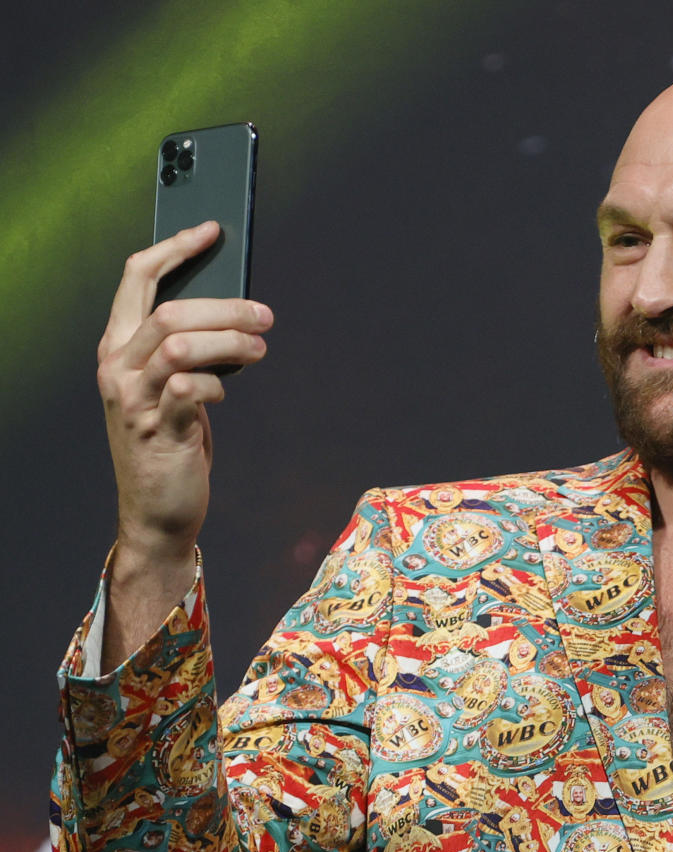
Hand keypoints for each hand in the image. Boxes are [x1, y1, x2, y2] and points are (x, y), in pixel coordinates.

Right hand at [96, 221, 271, 579]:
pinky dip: (216, 384)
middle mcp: (117, 368)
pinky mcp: (160, 430)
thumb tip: (233, 309)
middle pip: (170, 310)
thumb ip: (185, 347)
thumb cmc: (171, 440)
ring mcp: (134, 401)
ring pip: (179, 344)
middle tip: (265, 315)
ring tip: (259, 349)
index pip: (136, 278)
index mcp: (117, 347)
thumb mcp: (169, 385)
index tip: (211, 229)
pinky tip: (226, 393)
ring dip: (229, 341)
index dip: (174, 247)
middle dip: (226, 306)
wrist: (158, 511)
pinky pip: (189, 390)